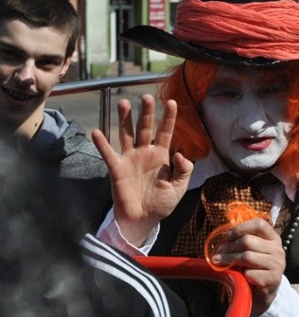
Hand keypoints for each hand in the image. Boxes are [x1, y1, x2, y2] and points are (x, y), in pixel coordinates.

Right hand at [92, 94, 192, 245]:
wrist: (143, 219)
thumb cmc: (161, 203)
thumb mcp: (179, 188)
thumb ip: (184, 171)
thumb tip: (181, 155)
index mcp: (161, 156)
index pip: (166, 132)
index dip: (168, 118)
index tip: (172, 102)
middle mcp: (145, 153)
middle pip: (145, 128)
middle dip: (146, 113)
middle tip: (146, 97)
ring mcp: (130, 159)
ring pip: (127, 135)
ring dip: (125, 120)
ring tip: (123, 103)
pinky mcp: (117, 169)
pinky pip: (109, 154)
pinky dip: (102, 144)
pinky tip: (96, 131)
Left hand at [211, 217, 285, 316]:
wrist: (264, 295)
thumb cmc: (254, 269)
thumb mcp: (251, 252)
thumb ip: (242, 242)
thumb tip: (223, 237)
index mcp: (273, 239)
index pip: (259, 224)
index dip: (240, 228)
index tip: (227, 236)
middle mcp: (278, 250)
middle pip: (248, 241)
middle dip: (229, 247)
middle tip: (217, 253)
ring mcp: (277, 265)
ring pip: (247, 256)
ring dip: (229, 259)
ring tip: (218, 262)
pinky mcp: (272, 279)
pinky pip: (250, 273)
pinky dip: (241, 275)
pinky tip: (240, 277)